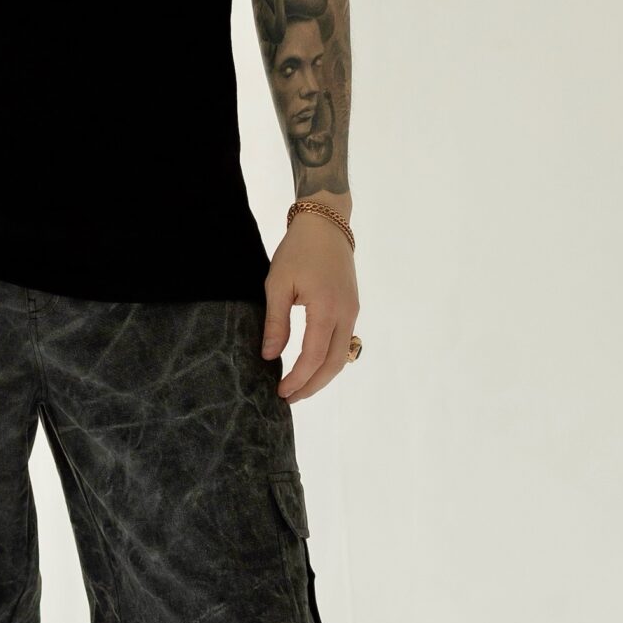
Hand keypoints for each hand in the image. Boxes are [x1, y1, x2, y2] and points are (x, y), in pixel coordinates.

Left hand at [263, 208, 358, 400]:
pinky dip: (329, 360)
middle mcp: (346, 314)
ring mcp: (352, 311)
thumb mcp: (278, 284)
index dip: (298, 379)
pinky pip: (344, 342)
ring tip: (299, 387)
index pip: (314, 357)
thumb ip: (275, 322)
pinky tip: (312, 365)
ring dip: (322, 376)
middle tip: (289, 398)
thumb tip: (270, 356)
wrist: (326, 224)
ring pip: (342, 356)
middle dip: (312, 386)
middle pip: (334, 364)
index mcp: (326, 309)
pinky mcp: (352, 307)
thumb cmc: (298, 250)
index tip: (280, 391)